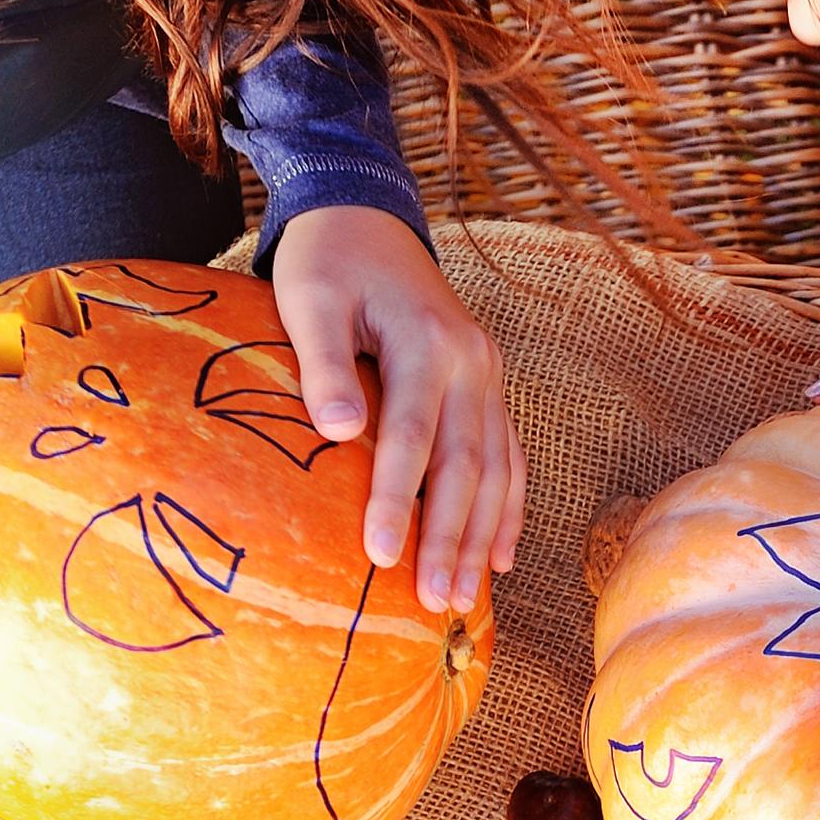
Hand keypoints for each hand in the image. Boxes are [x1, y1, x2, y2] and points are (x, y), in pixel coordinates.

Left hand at [272, 206, 521, 611]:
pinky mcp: (488, 385)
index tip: (380, 556)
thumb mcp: (309, 299)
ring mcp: (489, 375)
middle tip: (434, 602)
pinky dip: (508, 510)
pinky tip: (499, 558)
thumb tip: (337, 432)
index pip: (415, 436)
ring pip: (497, 470)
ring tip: (463, 598)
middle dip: (451, 539)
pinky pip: (509, 457)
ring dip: (481, 539)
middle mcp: (474, 362)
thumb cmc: (327, 263)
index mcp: (430, 343)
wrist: (367, 217)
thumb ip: (323, 364)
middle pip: (468, 466)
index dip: (399, 500)